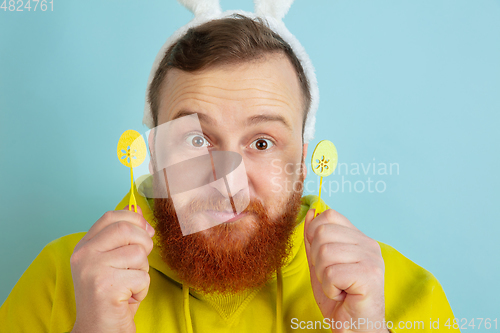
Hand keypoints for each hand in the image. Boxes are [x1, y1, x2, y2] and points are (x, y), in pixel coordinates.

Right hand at [70, 205, 154, 332]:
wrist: (98, 330)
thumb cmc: (111, 296)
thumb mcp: (115, 261)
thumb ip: (123, 237)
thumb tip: (140, 212)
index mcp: (84, 246)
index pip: (110, 217)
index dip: (134, 220)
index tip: (145, 231)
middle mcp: (84, 255)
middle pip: (127, 230)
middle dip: (144, 244)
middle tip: (139, 264)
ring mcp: (92, 270)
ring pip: (138, 253)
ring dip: (143, 271)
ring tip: (130, 284)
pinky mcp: (106, 286)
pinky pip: (142, 276)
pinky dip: (142, 289)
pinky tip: (129, 298)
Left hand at [304, 209, 386, 331]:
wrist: (354, 327)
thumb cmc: (339, 298)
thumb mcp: (320, 264)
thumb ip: (315, 239)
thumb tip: (311, 212)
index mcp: (359, 238)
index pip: (329, 215)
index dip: (315, 234)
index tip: (322, 258)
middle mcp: (368, 244)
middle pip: (322, 233)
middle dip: (316, 259)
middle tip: (331, 277)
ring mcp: (371, 258)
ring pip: (324, 253)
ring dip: (323, 276)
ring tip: (337, 286)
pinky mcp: (370, 275)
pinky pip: (331, 273)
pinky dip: (330, 288)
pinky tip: (342, 294)